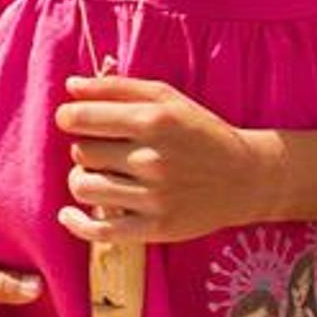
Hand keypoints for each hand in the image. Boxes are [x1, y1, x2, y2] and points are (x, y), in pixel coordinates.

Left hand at [55, 75, 276, 249]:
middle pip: (81, 153)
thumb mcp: (165, 98)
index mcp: (152, 121)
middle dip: (86, 149)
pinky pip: (99, 230)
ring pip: (84, 188)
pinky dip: (76, 222)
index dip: (69, 118)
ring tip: (101, 176)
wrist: (247, 178)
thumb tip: (70, 86)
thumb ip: (116, 87)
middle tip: (106, 151)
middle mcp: (152, 159)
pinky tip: (70, 214)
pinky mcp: (157, 227)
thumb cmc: (200, 132)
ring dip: (83, 180)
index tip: (75, 121)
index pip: (79, 119)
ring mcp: (154, 197)